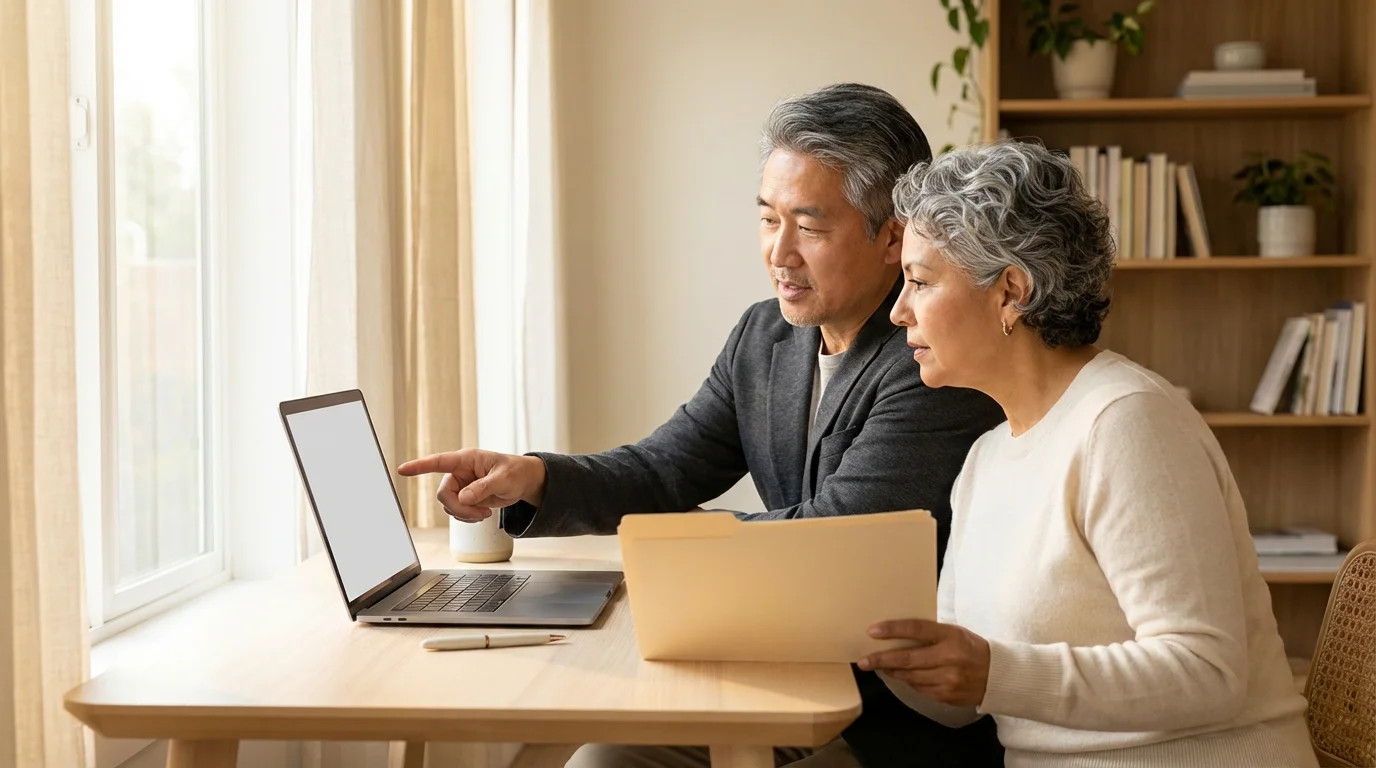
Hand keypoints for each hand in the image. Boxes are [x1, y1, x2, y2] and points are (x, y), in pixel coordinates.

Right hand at [396, 449, 546, 521]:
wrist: (524, 482)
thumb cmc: (515, 472)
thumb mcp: (503, 479)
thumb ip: (483, 487)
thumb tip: (463, 498)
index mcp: (466, 460)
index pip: (438, 462)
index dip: (419, 466)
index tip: (402, 470)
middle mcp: (459, 472)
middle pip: (443, 494)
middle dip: (459, 508)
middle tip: (480, 514)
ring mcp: (461, 486)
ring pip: (449, 506)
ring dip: (465, 514)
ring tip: (485, 513)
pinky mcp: (465, 498)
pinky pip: (456, 512)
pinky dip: (467, 517)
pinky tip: (482, 514)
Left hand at [857, 619, 990, 707]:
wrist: (998, 675)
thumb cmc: (971, 647)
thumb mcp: (954, 632)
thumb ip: (930, 633)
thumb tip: (897, 634)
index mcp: (951, 636)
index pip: (916, 630)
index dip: (892, 630)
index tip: (872, 631)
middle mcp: (949, 658)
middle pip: (908, 658)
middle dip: (881, 659)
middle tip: (863, 660)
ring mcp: (948, 679)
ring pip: (910, 676)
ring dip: (892, 671)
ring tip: (877, 666)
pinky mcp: (946, 695)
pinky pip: (919, 688)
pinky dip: (907, 681)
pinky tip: (899, 675)